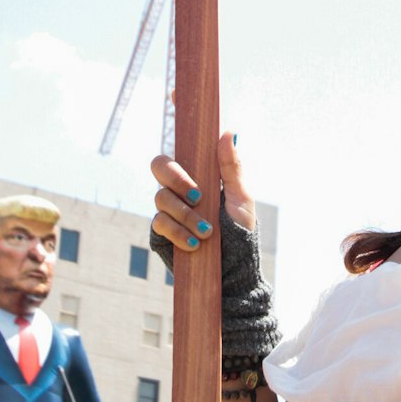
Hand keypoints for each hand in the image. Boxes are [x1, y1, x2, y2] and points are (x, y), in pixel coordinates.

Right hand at [151, 131, 254, 252]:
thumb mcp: (241, 198)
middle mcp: (179, 190)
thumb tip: (229, 133)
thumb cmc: (240, 231)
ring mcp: (168, 210)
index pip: (179, 151)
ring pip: (161, 198)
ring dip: (186, 215)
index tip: (183, 134)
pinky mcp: (162, 233)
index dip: (177, 148)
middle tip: (198, 197)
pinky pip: (160, 223)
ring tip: (208, 232)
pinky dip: (179, 232)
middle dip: (177, 180)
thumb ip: (232, 167)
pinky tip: (195, 243)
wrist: (233, 269)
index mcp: (197, 176)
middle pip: (159, 167)